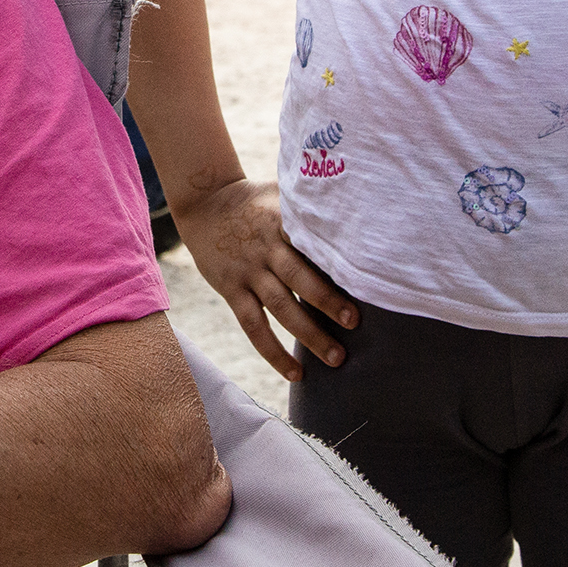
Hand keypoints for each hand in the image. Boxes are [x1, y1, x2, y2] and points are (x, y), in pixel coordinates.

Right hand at [173, 178, 357, 379]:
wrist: (203, 202)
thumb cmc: (255, 200)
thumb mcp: (281, 193)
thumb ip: (310, 204)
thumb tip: (355, 206)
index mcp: (283, 222)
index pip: (313, 242)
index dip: (336, 261)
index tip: (364, 277)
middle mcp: (266, 248)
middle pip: (300, 277)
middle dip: (328, 301)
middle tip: (355, 322)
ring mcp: (248, 271)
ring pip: (281, 307)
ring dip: (309, 334)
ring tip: (337, 359)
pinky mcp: (232, 290)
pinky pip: (254, 326)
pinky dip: (274, 352)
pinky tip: (296, 373)